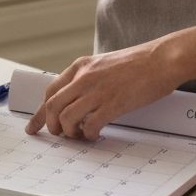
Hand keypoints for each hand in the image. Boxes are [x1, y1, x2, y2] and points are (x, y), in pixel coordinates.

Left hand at [25, 43, 181, 141]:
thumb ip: (88, 79)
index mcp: (81, 66)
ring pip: (66, 118)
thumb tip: (77, 101)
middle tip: (60, 135)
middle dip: (52, 126)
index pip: (50, 91)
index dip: (40, 112)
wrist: (161, 59)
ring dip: (70, 133)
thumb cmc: (138, 63)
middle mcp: (84, 77)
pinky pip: (90, 125)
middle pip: (52, 106)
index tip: (34, 127)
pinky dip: (89, 135)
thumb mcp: (103, 64)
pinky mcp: (113, 103)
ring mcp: (97, 90)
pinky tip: (96, 134)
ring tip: (80, 135)